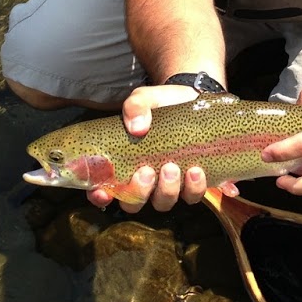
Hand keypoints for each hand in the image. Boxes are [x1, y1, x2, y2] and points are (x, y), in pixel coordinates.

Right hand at [87, 84, 238, 213]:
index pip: (104, 190)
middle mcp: (144, 181)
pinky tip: (200, 173)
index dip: (100, 197)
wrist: (192, 99)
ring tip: (175, 168)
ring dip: (168, 190)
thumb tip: (138, 127)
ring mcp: (168, 185)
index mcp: (124, 165)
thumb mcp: (144, 98)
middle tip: (147, 171)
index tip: (103, 193)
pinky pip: (194, 196)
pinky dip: (197, 188)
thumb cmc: (161, 103)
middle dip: (140, 192)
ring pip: (164, 202)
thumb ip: (135, 107)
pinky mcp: (193, 182)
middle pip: (135, 203)